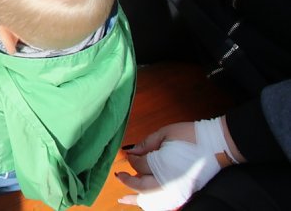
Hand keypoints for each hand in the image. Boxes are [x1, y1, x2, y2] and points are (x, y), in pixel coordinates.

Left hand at [118, 118, 241, 209]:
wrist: (219, 144)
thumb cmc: (192, 136)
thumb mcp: (165, 133)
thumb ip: (146, 144)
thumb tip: (132, 152)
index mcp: (160, 166)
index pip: (139, 166)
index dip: (132, 160)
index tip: (129, 155)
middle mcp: (167, 183)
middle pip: (141, 187)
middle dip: (128, 182)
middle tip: (119, 177)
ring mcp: (177, 191)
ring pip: (152, 201)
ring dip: (137, 200)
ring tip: (125, 200)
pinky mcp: (186, 194)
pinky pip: (164, 204)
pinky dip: (153, 204)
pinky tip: (146, 203)